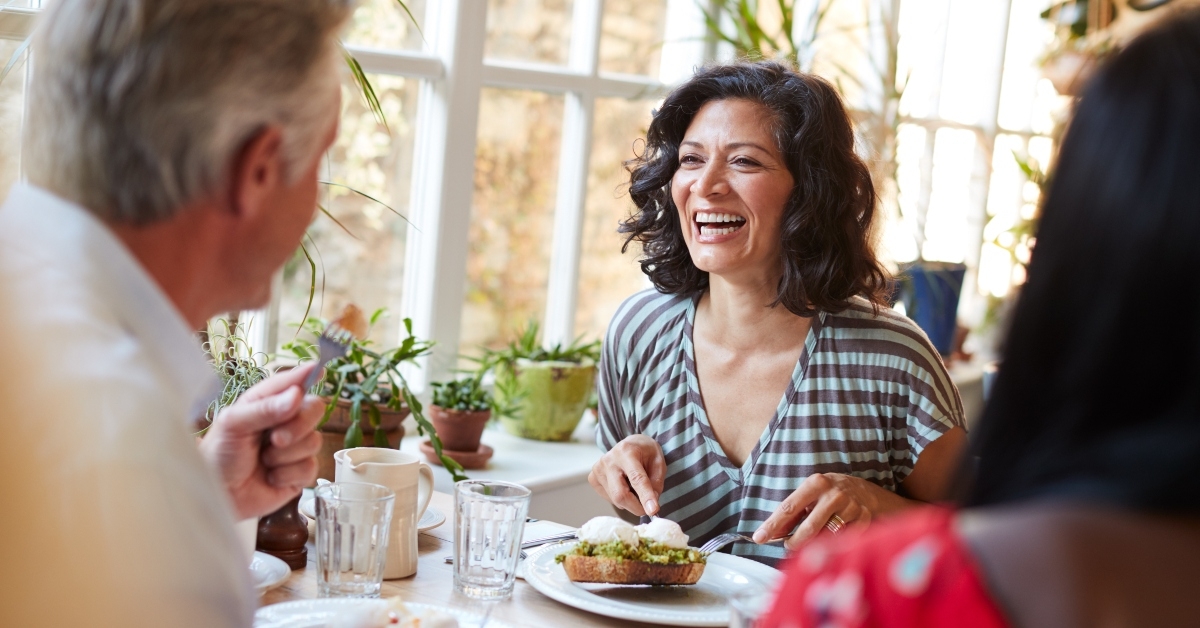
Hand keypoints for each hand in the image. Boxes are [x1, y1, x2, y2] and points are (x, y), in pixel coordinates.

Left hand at [199, 363, 324, 518]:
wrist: (217, 496)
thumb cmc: (218, 456)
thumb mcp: (232, 425)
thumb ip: (264, 409)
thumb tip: (296, 396)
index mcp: (266, 402)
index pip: (292, 383)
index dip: (307, 375)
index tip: (319, 370)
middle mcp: (284, 421)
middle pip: (314, 409)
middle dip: (298, 425)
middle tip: (276, 439)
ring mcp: (294, 447)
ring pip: (314, 441)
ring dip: (286, 455)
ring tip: (264, 461)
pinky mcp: (298, 473)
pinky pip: (310, 468)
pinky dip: (288, 475)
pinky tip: (270, 477)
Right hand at [588, 434, 666, 515]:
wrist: (629, 444)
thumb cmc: (645, 452)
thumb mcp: (658, 461)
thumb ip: (656, 482)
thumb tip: (649, 504)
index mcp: (627, 452)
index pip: (636, 478)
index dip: (646, 496)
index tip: (653, 511)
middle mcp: (609, 460)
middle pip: (620, 494)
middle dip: (636, 507)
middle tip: (648, 508)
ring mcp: (598, 469)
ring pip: (615, 499)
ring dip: (630, 502)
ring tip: (635, 488)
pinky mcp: (593, 478)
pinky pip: (609, 499)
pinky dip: (621, 500)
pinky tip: (624, 486)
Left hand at [753, 473, 908, 549]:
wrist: (869, 492)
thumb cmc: (831, 494)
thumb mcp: (811, 495)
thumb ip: (794, 513)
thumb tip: (772, 534)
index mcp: (816, 483)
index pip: (789, 507)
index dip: (773, 525)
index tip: (759, 538)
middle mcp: (834, 494)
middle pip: (808, 528)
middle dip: (795, 542)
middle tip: (789, 546)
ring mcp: (852, 508)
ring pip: (826, 538)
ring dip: (815, 544)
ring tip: (813, 539)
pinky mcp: (864, 521)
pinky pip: (843, 542)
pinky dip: (835, 544)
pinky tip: (835, 537)